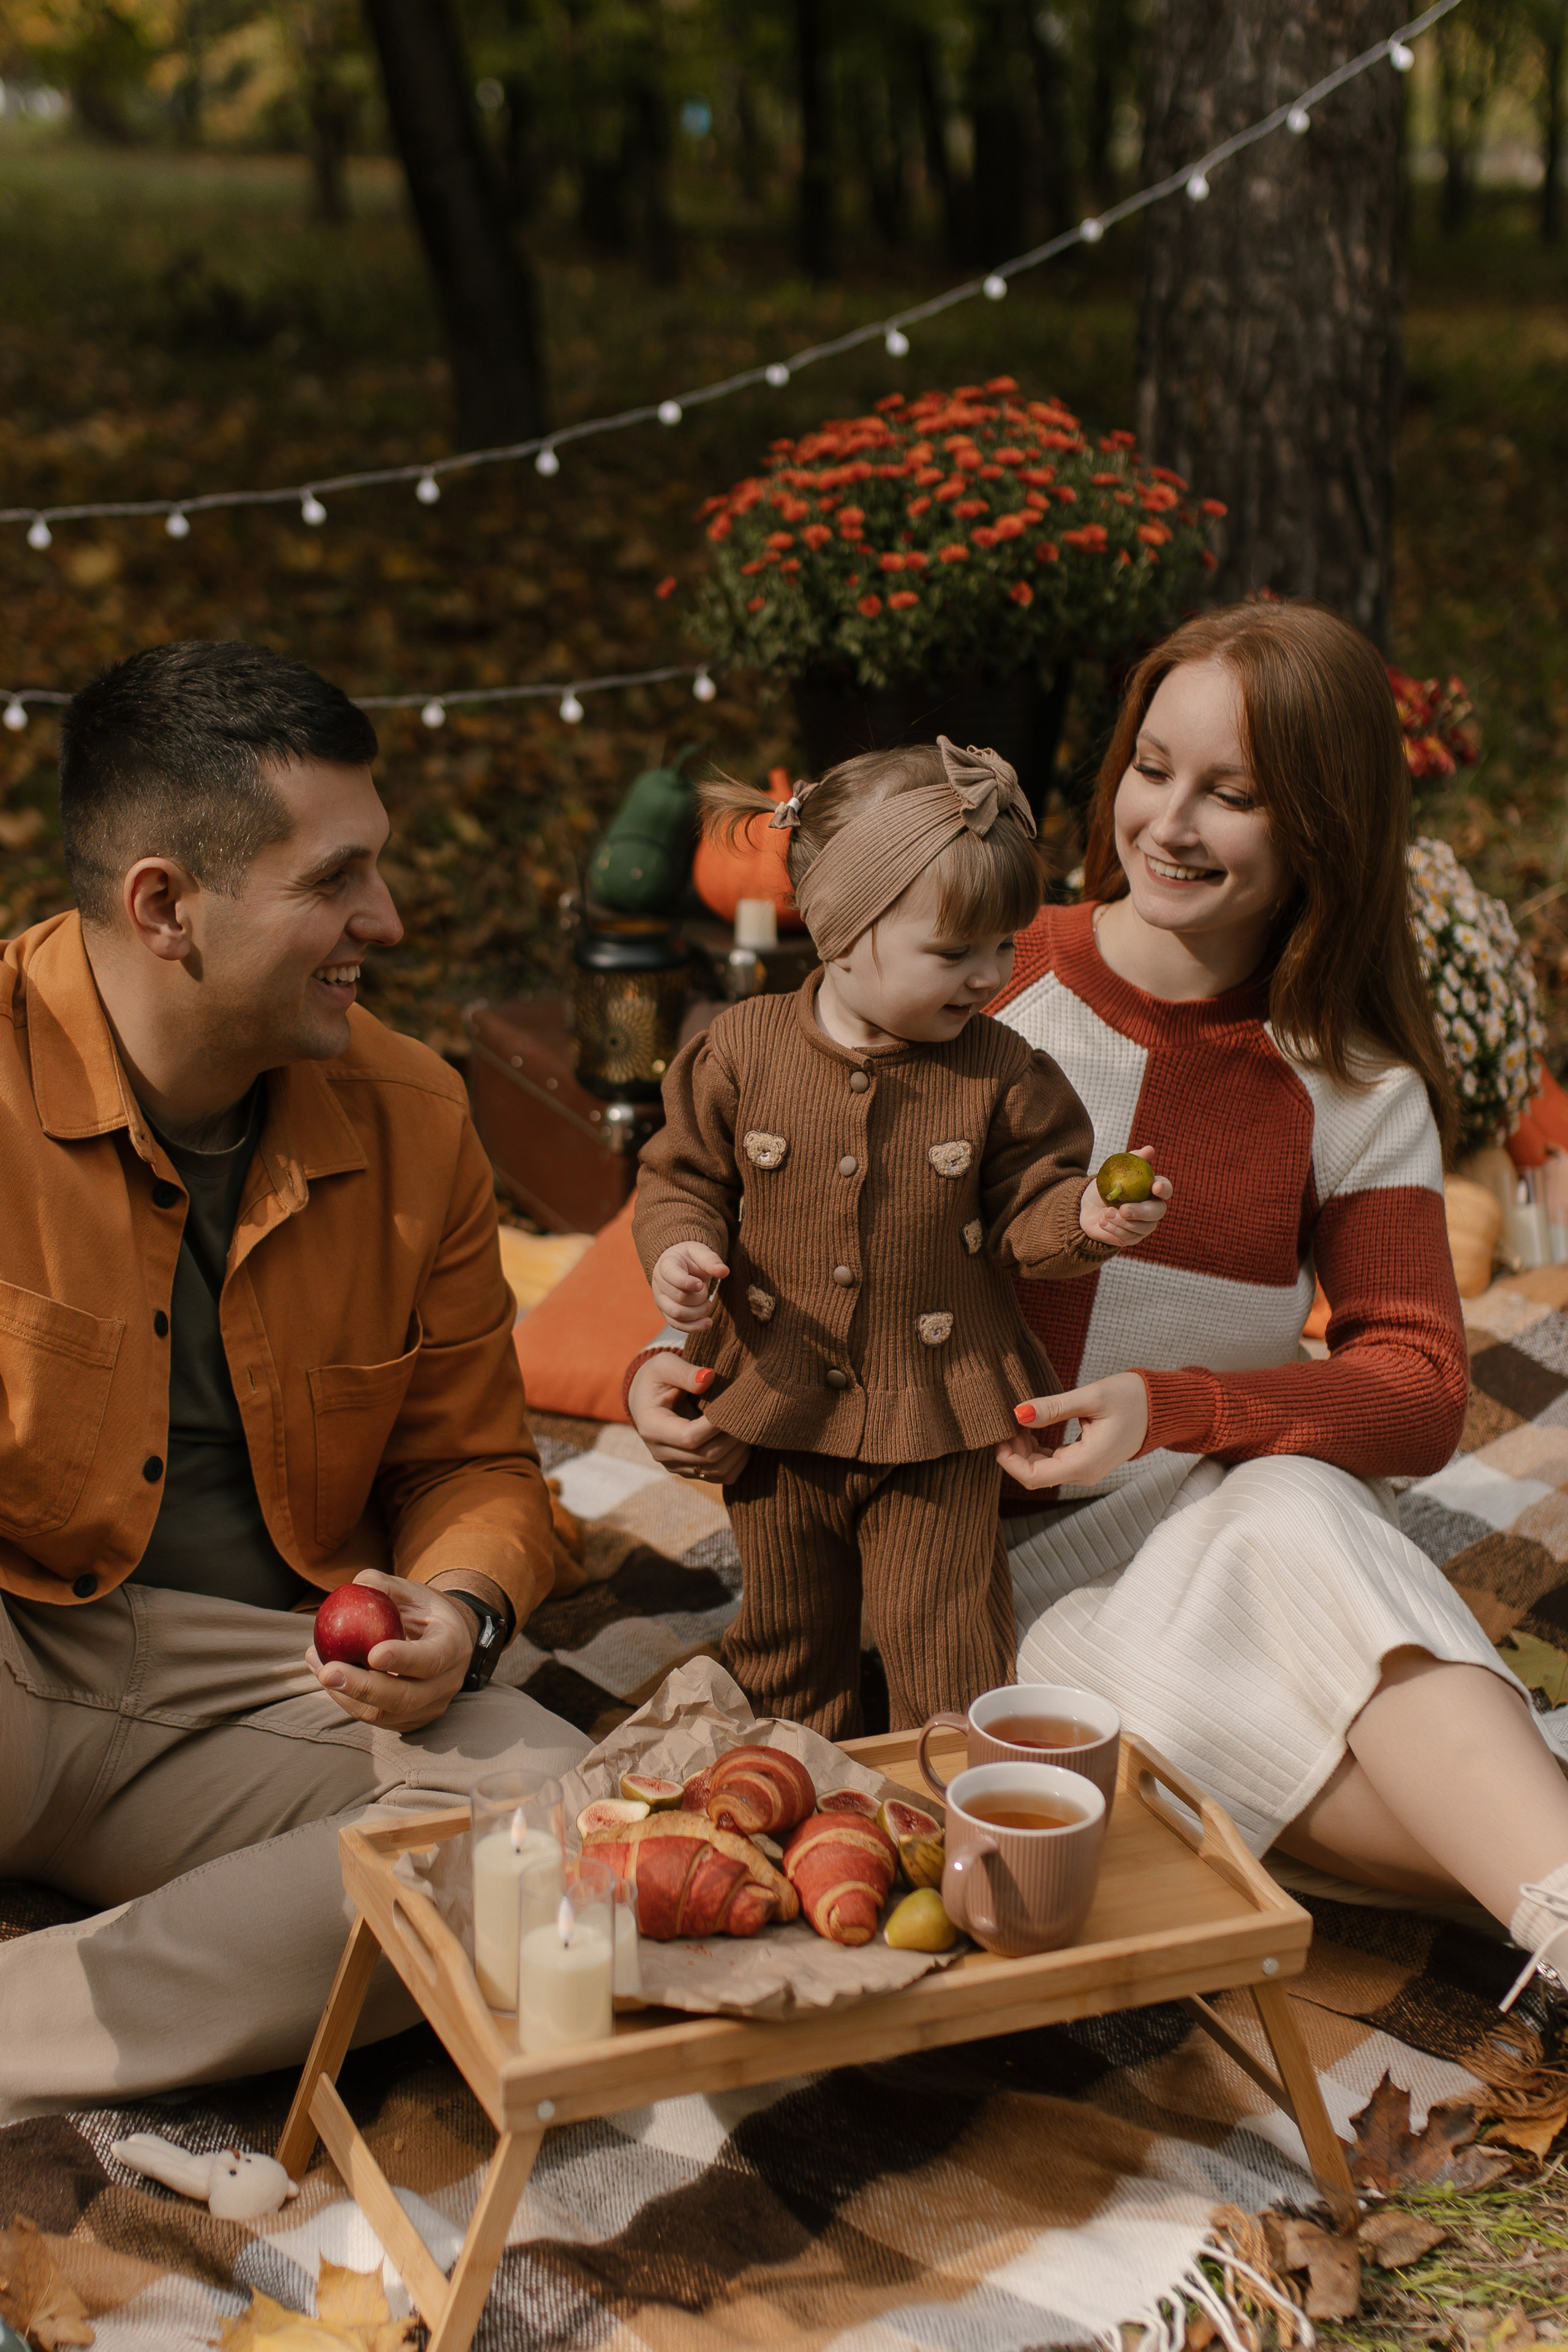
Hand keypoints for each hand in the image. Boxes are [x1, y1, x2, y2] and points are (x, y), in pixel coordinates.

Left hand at [307, 1569, 476, 1730]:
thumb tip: (354, 1587)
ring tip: (319, 1668)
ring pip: (385, 1714)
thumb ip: (382, 1586)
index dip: (404, 1659)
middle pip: (405, 1697)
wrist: (444, 1641)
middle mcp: (446, 1683)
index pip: (432, 1659)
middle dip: (363, 1687)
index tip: (371, 1654)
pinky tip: (326, 1676)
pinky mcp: (410, 1721)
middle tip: (328, 1672)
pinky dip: (346, 1700)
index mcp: (452, 1646)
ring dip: (346, 1695)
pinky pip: (374, 1718)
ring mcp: (429, 1707)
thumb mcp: (409, 1591)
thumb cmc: (421, 1611)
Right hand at [628, 1351, 751, 1484]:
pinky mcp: (688, 1470)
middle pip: (706, 1457)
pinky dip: (737, 1462)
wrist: (646, 1398)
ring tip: (750, 1428)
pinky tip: (744, 1442)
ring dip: (738, 1452)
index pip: (690, 1437)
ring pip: (716, 1471)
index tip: (737, 1407)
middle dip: (734, 1438)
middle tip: (752, 1417)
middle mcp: (661, 1453)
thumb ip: (684, 1371)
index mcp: (652, 1427)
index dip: (717, 1426)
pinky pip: (719, 1476)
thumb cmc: (657, 1377)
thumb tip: (708, 1378)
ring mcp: (675, 1465)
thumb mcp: (664, 1365)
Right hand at [651, 1241, 729, 1328]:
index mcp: (666, 1265)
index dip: (687, 1283)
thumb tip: (724, 1271)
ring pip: (677, 1314)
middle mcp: (659, 1283)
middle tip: (705, 1290)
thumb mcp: (701, 1253)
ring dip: (698, 1312)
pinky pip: (677, 1325)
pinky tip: (708, 1322)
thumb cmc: (691, 1259)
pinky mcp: (667, 1312)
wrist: (681, 1266)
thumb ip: (711, 1261)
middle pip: (679, 1297)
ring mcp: (661, 1300)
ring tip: (707, 1303)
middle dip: (699, 1297)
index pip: (671, 1276)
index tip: (700, 1284)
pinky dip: (694, 1326)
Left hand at [994, 1373, 1150, 1490]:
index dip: (1009, 1461)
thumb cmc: (1132, 1398)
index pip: (1034, 1477)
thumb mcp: (1092, 1397)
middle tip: (1004, 1424)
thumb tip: (1018, 1412)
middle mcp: (1084, 1473)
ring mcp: (1085, 1470)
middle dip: (1014, 1453)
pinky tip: (1030, 1428)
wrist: (1162, 1407)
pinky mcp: (1085, 1462)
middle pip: (1035, 1476)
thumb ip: (1054, 1407)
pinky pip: (1052, 1463)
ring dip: (1023, 1451)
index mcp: (1085, 1463)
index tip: (999, 1435)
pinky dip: (1036, 1449)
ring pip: (1042, 1471)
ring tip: (1016, 1422)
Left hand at [1079, 1145, 1172, 1249]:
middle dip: (1141, 1211)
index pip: (1165, 1189)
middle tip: (1124, 1209)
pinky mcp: (1133, 1238)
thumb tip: (1150, 1149)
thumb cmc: (1105, 1186)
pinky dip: (1115, 1229)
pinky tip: (1102, 1222)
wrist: (1087, 1208)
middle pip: (1158, 1212)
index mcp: (1152, 1190)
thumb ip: (1133, 1160)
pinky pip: (1129, 1237)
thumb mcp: (1114, 1170)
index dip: (1164, 1189)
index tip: (1155, 1187)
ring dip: (1122, 1221)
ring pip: (1143, 1227)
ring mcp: (1145, 1225)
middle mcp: (1153, 1209)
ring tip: (1106, 1214)